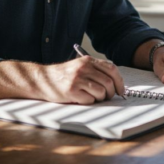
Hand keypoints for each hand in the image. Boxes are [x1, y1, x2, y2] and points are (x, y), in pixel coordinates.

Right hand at [0, 57, 124, 104]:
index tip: (120, 90)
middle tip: (106, 97)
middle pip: (108, 82)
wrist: (43, 80)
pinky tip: (81, 98)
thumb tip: (116, 83)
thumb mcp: (80, 67)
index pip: (112, 69)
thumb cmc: (64, 76)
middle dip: (111, 93)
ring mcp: (77, 79)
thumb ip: (96, 70)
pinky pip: (90, 100)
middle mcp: (83, 68)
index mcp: (88, 61)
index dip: (119, 82)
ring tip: (92, 97)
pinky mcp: (71, 91)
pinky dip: (89, 102)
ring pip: (101, 92)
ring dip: (100, 98)